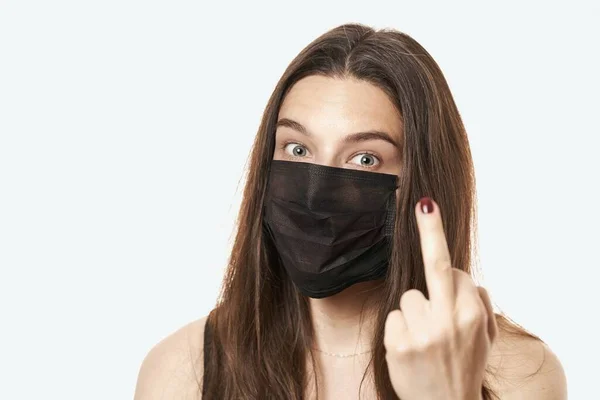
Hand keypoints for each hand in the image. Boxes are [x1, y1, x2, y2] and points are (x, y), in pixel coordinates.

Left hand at [384, 197, 496, 399]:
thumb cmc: (464, 367)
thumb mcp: (485, 339)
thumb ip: (479, 306)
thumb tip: (466, 278)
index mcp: (472, 315)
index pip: (457, 273)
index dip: (452, 279)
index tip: (430, 215)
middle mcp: (449, 319)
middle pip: (437, 265)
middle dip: (431, 231)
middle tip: (425, 204)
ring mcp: (422, 331)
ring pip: (408, 296)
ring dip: (414, 313)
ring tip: (424, 341)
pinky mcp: (398, 342)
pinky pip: (393, 317)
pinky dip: (400, 330)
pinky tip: (410, 349)